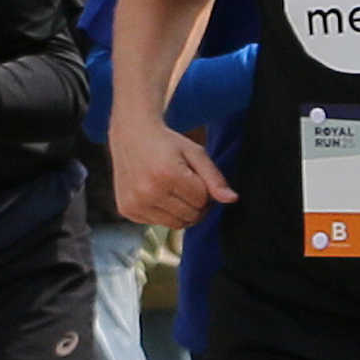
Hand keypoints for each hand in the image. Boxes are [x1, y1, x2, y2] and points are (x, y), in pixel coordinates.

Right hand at [113, 120, 236, 230]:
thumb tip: (232, 199)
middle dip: (196, 203)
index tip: (195, 177)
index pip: (203, 200)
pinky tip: (156, 194)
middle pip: (191, 215)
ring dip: (182, 211)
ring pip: (177, 224)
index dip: (205, 190)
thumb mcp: (195, 153)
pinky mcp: (127, 210)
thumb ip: (215, 178)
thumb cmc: (166, 144)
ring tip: (175, 191)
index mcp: (167, 174)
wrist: (130, 135)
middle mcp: (148, 191)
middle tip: (187, 185)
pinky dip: (163, 213)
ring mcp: (135, 203)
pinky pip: (159, 223)